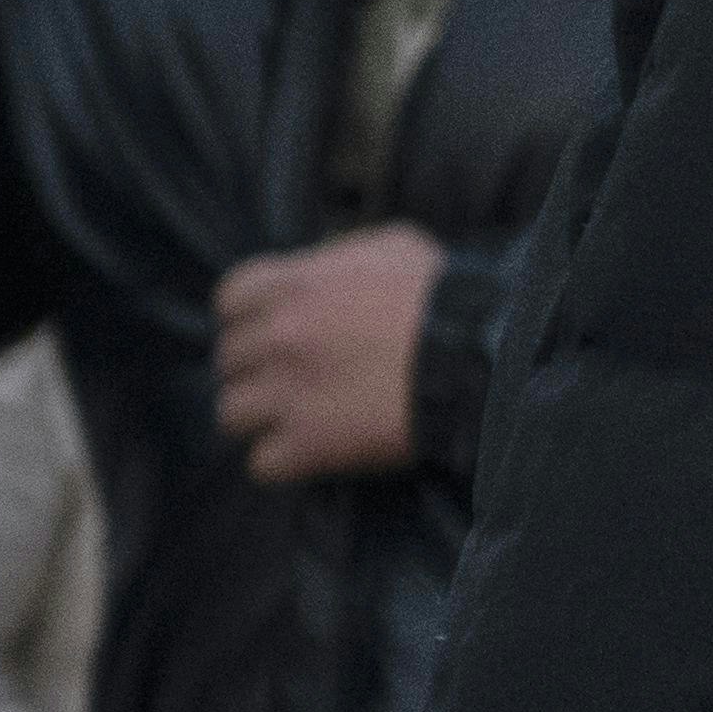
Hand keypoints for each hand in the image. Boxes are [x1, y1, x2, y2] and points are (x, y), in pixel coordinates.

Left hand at [216, 226, 440, 482]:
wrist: (483, 360)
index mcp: (293, 287)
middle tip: (299, 381)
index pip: (231, 301)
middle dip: (260, 371)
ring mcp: (286, 394)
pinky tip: (318, 454)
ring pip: (231, 413)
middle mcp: (277, 338)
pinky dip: (287, 462)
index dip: (251, 318)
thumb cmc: (450, 301)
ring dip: (262, 418)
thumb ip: (346, 254)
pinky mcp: (308, 445)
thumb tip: (330, 264)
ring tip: (300, 422)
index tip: (277, 332)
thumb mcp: (397, 249)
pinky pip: (263, 463)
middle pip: (229, 361)